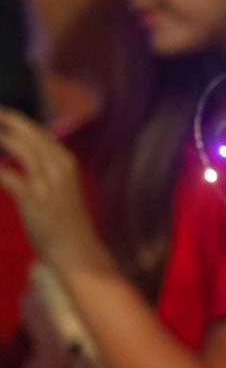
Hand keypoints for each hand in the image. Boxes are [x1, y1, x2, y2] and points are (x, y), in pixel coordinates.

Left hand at [0, 108, 101, 267]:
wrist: (76, 252)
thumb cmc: (66, 224)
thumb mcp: (61, 190)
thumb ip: (45, 170)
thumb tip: (21, 157)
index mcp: (67, 163)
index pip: (39, 132)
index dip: (16, 121)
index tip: (1, 115)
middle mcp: (60, 167)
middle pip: (28, 133)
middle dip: (5, 120)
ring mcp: (47, 182)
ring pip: (17, 147)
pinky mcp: (33, 198)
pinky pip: (6, 174)